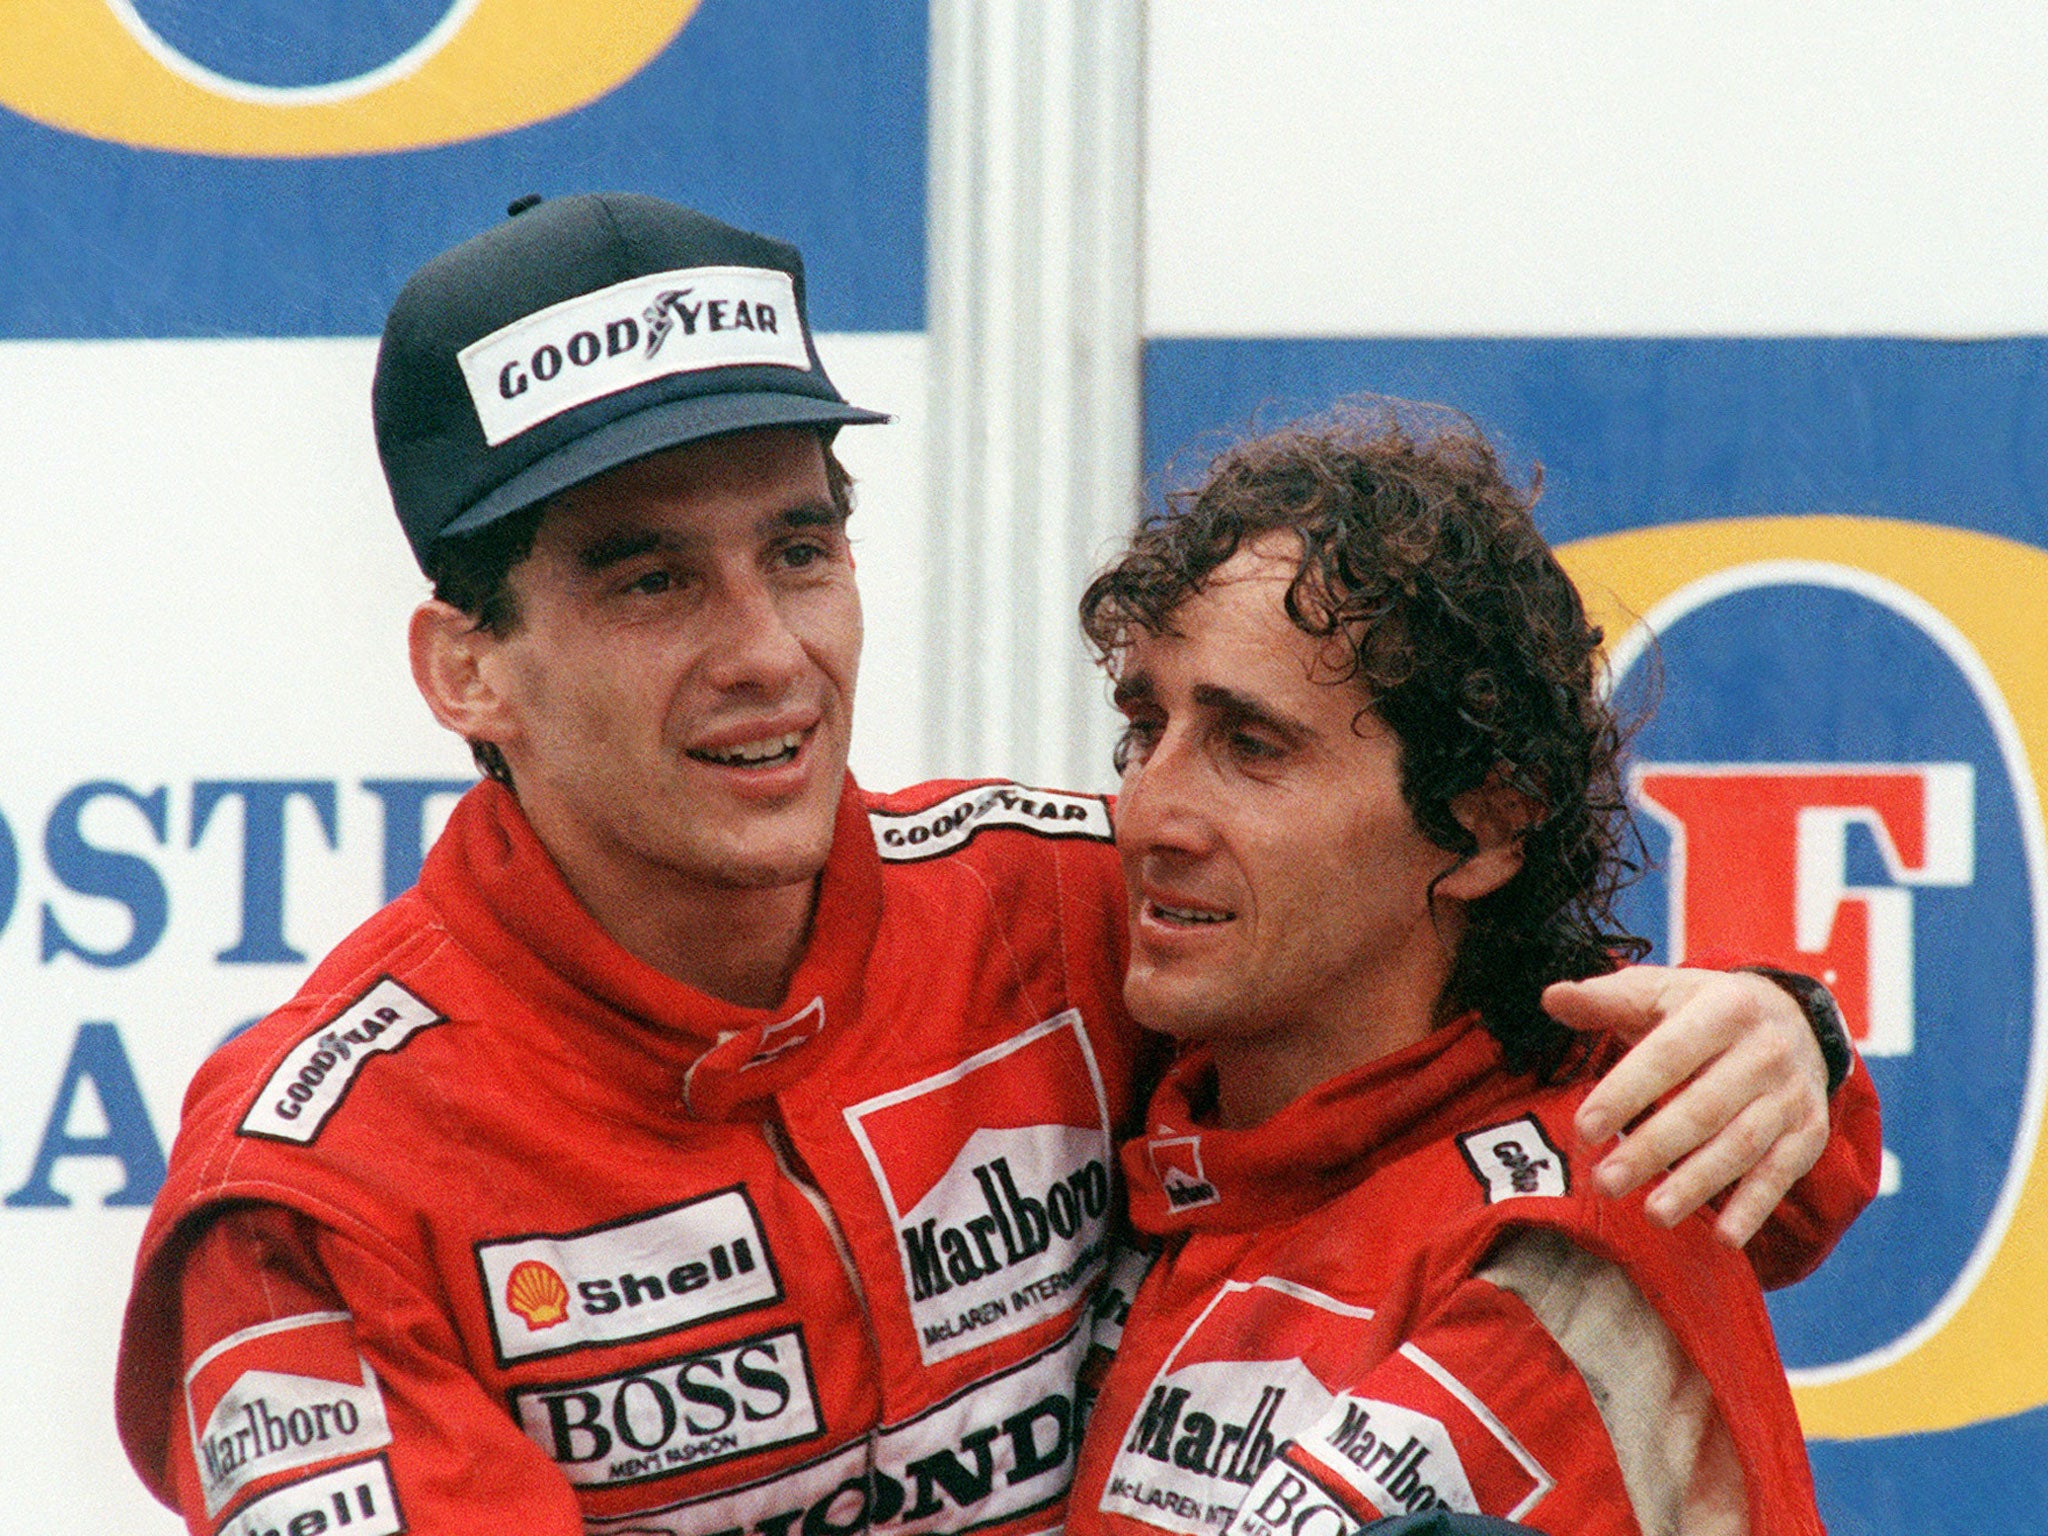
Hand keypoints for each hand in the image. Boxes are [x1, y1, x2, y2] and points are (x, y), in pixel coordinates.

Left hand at [1544, 965, 1830, 1247]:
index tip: (1582, 1130)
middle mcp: (1765, 1051)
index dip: (1625, 1093)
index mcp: (1723, 1009)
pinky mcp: (1809, 1130)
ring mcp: (1791, 1094)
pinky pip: (1782, 1173)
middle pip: (1703, 1108)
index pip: (1666, 1056)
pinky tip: (1725, 1237)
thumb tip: (1551, 998)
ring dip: (1697, 1184)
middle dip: (1652, 1150)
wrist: (1794, 1016)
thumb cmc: (1703, 1009)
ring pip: (1742, 1145)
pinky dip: (1755, 1207)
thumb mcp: (1660, 991)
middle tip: (1606, 1184)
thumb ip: (1606, 999)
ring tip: (1653, 1213)